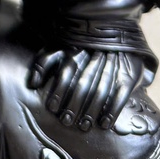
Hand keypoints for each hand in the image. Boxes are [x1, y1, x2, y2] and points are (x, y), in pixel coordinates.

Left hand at [28, 48, 145, 130]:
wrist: (113, 32)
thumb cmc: (78, 44)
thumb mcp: (57, 45)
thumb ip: (44, 62)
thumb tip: (32, 84)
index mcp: (77, 50)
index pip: (66, 71)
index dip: (58, 90)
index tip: (52, 107)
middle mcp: (94, 57)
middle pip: (83, 83)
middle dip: (73, 104)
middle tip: (66, 121)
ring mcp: (113, 66)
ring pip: (101, 90)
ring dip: (91, 111)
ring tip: (83, 126)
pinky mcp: (127, 75)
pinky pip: (121, 94)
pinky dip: (113, 110)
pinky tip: (104, 124)